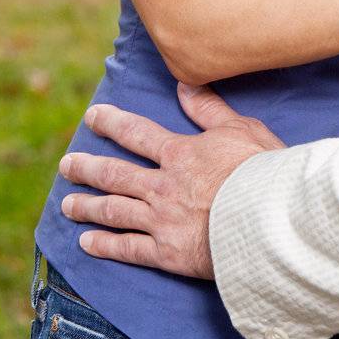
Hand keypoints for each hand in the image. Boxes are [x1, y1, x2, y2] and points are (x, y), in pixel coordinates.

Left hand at [58, 84, 282, 278]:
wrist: (271, 221)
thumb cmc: (263, 171)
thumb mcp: (241, 129)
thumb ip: (209, 109)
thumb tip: (184, 84)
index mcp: (179, 154)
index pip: (136, 133)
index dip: (111, 123)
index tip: (91, 117)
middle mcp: (162, 186)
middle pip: (115, 174)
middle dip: (88, 167)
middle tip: (67, 165)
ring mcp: (161, 220)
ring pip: (114, 211)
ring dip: (88, 206)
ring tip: (67, 204)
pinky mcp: (167, 253)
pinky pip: (128, 248)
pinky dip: (105, 245)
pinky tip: (87, 242)